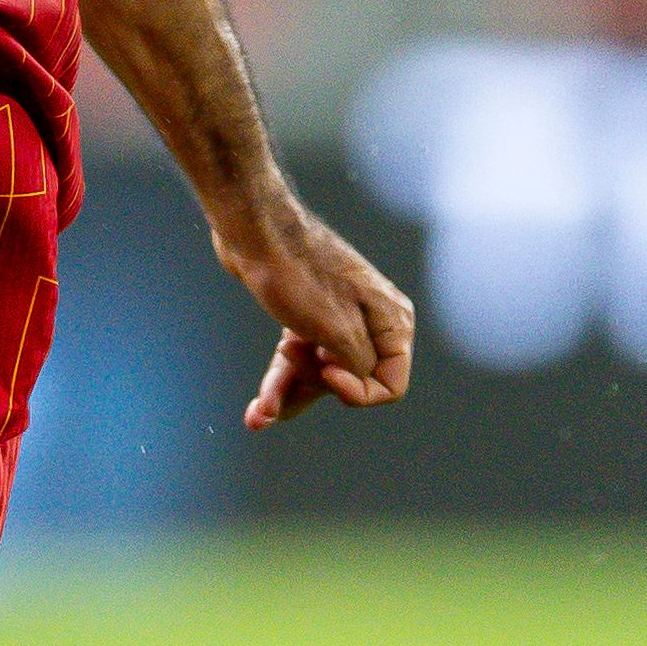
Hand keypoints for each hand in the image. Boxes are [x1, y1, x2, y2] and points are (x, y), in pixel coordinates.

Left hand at [216, 187, 414, 429]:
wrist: (253, 229)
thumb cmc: (298, 274)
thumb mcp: (336, 331)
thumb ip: (359, 366)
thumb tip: (362, 381)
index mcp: (393, 322)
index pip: (390, 384)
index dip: (357, 392)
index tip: (326, 373)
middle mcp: (372, 322)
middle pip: (350, 381)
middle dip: (311, 392)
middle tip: (279, 372)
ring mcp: (339, 320)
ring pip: (319, 374)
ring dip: (288, 396)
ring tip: (256, 416)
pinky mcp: (309, 318)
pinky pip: (300, 360)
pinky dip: (281, 380)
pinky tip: (258, 408)